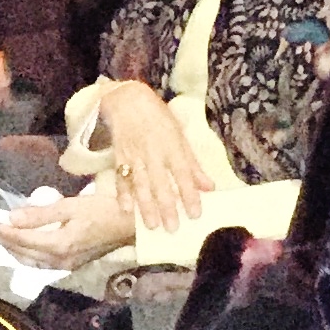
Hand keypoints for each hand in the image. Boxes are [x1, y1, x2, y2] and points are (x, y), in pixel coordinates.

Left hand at [0, 173, 135, 268]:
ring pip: (29, 260)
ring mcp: (65, 265)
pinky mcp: (70, 264)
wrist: (131, 227)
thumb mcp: (72, 206)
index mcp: (58, 245)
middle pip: (21, 252)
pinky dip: (25, 253)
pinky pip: (40, 262)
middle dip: (0, 239)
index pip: (19, 239)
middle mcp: (59, 260)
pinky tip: (19, 245)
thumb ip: (41, 213)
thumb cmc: (104, 210)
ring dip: (11, 248)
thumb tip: (12, 217)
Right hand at [56, 78, 212, 242]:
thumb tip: (209, 187)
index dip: (189, 194)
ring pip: (140, 184)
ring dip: (145, 206)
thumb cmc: (158, 118)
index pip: (183, 174)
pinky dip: (122, 193)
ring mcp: (135, 156)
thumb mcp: (180, 136)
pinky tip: (125, 209)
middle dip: (166, 207)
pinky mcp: (119, 157)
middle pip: (161, 183)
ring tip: (151, 225)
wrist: (127, 100)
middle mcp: (153, 153)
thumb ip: (193, 164)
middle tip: (172, 228)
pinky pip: (120, 178)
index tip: (196, 214)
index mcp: (172, 146)